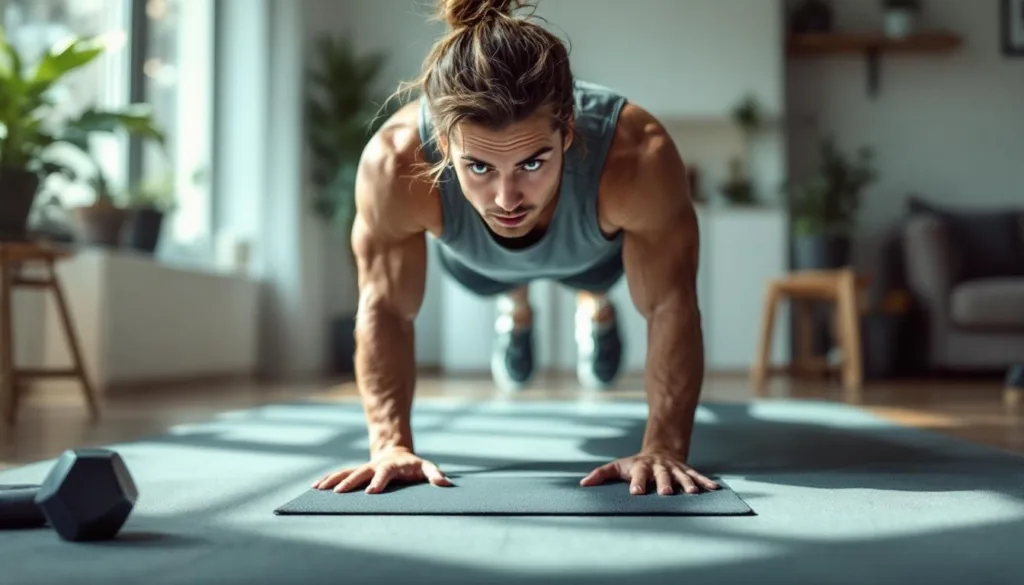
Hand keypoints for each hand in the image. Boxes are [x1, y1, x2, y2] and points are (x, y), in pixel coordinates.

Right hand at [312, 447, 453, 493]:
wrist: (397, 452)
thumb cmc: (413, 466)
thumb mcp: (426, 468)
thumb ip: (435, 474)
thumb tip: (445, 484)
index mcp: (392, 466)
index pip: (385, 473)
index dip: (379, 482)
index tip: (370, 492)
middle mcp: (375, 465)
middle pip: (361, 472)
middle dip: (350, 482)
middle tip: (338, 493)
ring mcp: (364, 467)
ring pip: (347, 472)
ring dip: (334, 480)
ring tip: (320, 489)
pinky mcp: (357, 471)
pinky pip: (341, 474)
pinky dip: (329, 479)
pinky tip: (316, 487)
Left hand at [579, 449, 718, 494]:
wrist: (660, 451)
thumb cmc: (635, 465)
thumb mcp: (617, 467)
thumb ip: (601, 474)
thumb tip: (582, 484)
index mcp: (642, 467)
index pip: (638, 474)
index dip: (637, 482)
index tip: (636, 492)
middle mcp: (659, 467)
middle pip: (662, 475)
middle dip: (664, 483)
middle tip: (665, 493)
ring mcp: (674, 469)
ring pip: (681, 476)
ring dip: (687, 484)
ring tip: (693, 493)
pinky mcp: (686, 471)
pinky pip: (697, 476)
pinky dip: (705, 482)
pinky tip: (714, 489)